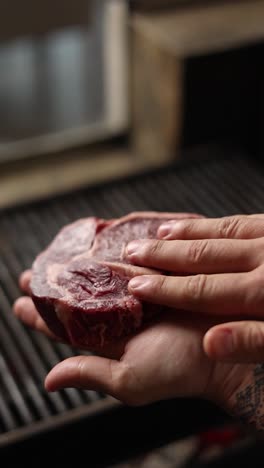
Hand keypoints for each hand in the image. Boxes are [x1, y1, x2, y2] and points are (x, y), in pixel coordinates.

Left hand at [14, 272, 249, 411]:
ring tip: (56, 253)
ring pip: (100, 275)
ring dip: (77, 264)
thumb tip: (49, 380)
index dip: (39, 316)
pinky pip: (129, 259)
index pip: (65, 328)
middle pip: (78, 297)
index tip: (18, 304)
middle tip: (30, 274)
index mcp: (109, 339)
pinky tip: (95, 241)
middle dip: (52, 285)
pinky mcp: (155, 275)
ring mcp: (137, 292)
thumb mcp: (131, 379)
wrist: (223, 346)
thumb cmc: (179, 370)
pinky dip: (110, 250)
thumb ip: (90, 374)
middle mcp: (119, 314)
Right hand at [126, 214, 263, 363]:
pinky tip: (208, 224)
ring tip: (160, 232)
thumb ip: (252, 342)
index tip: (136, 286)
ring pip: (222, 231)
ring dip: (187, 232)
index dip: (165, 289)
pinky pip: (244, 220)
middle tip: (132, 250)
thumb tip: (212, 344)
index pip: (202, 290)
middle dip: (163, 253)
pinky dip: (219, 222)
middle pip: (203, 255)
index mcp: (263, 291)